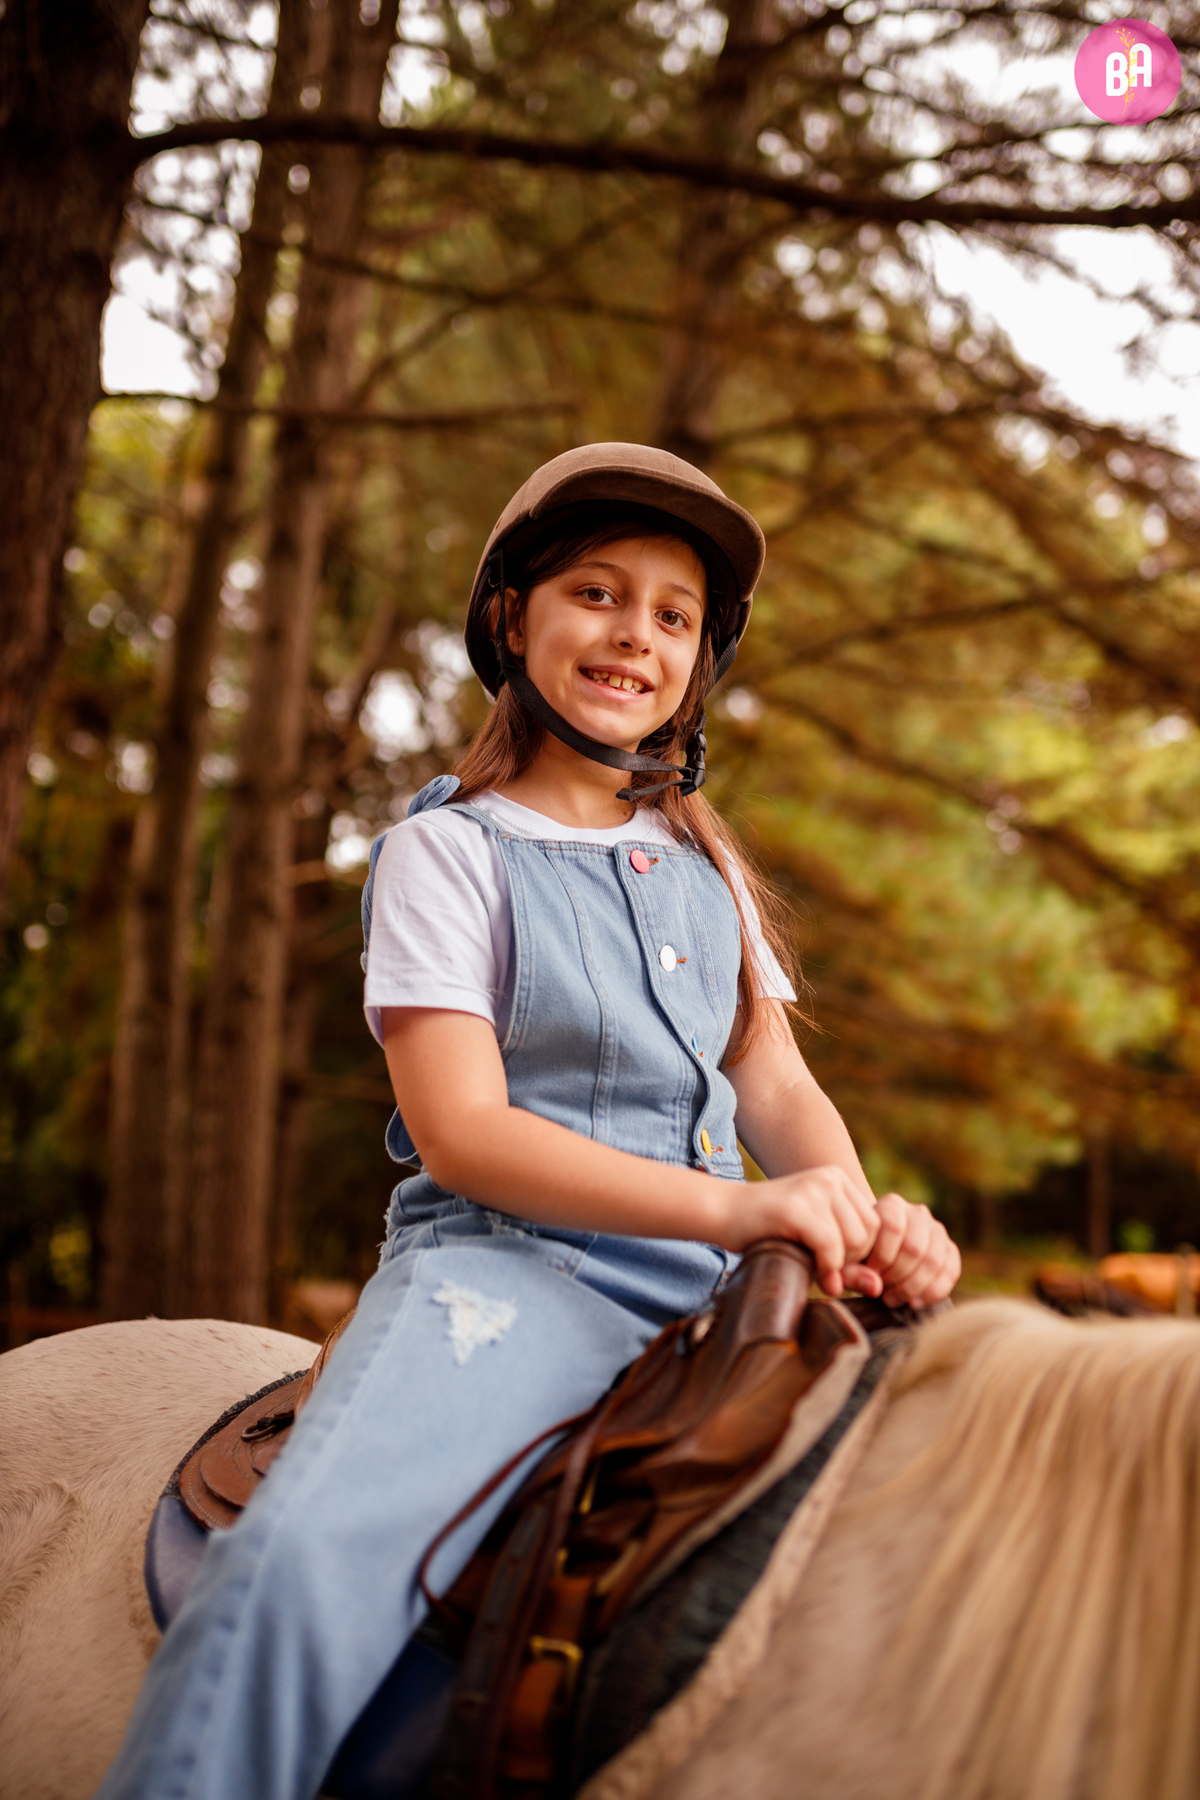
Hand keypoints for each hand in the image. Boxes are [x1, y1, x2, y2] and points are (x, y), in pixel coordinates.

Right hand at [714, 1165, 880, 1298]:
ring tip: (815, 1269)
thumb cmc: (768, 1232)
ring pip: (854, 1240)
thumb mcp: (815, 1247)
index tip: (837, 1267)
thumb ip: (848, 1266)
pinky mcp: (796, 1206)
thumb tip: (879, 1289)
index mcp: (837, 1180)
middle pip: (870, 1233)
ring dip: (839, 1265)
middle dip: (852, 1261)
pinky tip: (814, 1276)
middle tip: (825, 1270)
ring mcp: (813, 1189)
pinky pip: (831, 1245)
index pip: (876, 1225)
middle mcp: (830, 1178)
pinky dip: (827, 1268)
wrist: (722, 1213)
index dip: (861, 1254)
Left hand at [863, 1194, 960, 1308]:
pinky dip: (933, 1291)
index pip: (893, 1227)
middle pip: (915, 1247)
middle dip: (897, 1276)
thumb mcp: (846, 1262)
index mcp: (891, 1205)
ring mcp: (937, 1230)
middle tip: (881, 1292)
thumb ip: (852, 1273)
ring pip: (933, 1260)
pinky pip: (950, 1271)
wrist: (875, 1257)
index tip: (870, 1275)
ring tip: (893, 1299)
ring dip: (913, 1287)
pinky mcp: (949, 1249)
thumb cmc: (856, 1257)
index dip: (882, 1257)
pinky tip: (913, 1303)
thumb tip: (876, 1287)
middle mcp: (917, 1212)